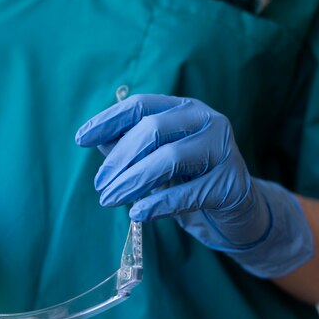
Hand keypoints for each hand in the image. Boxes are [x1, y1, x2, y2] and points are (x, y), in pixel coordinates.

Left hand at [75, 94, 312, 277]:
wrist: (238, 212)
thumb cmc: (189, 180)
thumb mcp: (156, 160)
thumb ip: (129, 148)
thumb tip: (97, 141)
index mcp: (184, 109)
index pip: (141, 105)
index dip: (108, 120)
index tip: (80, 138)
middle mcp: (206, 121)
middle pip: (152, 129)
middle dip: (119, 158)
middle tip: (99, 184)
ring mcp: (223, 150)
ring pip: (169, 158)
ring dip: (132, 180)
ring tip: (109, 199)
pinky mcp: (231, 183)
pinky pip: (188, 193)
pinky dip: (158, 204)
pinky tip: (137, 213)